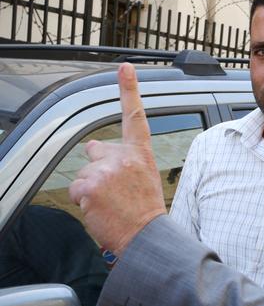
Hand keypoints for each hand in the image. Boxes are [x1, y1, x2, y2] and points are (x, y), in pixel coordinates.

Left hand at [69, 63, 165, 255]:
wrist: (146, 236)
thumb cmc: (145, 211)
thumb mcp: (144, 178)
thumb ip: (122, 160)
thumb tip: (92, 148)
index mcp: (141, 155)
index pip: (135, 117)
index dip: (129, 90)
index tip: (125, 68)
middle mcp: (124, 158)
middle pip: (95, 150)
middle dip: (97, 166)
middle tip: (112, 188)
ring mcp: (106, 172)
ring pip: (84, 174)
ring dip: (91, 189)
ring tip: (110, 204)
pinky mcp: (89, 187)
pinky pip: (76, 190)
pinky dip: (84, 202)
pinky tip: (100, 210)